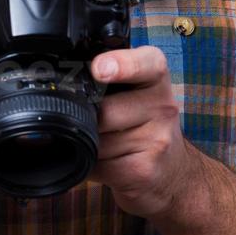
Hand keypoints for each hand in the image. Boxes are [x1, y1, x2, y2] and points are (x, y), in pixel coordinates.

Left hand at [87, 45, 201, 217]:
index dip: (120, 64)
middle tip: (92, 120)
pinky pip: (99, 165)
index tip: (100, 69)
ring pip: (98, 140)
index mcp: (156, 76)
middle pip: (104, 110)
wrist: (172, 169)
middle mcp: (162, 106)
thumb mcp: (133, 89)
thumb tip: (63, 81)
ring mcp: (156, 140)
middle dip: (86, 118)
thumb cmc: (143, 122)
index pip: (144, 64)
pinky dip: (91, 166)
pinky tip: (105, 161)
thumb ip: (106, 79)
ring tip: (103, 142)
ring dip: (87, 144)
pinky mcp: (144, 170)